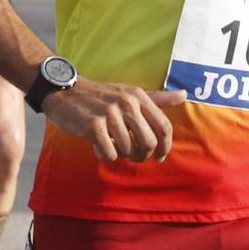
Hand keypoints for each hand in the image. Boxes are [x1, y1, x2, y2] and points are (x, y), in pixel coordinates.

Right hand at [43, 82, 186, 162]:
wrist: (64, 91)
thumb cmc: (100, 96)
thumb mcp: (129, 93)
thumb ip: (156, 98)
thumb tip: (184, 95)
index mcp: (138, 96)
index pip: (164, 127)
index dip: (165, 147)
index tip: (159, 157)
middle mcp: (127, 103)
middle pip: (149, 143)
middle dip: (142, 155)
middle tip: (133, 155)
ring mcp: (110, 114)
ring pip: (128, 151)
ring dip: (120, 154)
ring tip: (110, 144)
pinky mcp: (93, 126)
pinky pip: (109, 154)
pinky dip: (104, 155)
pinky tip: (97, 145)